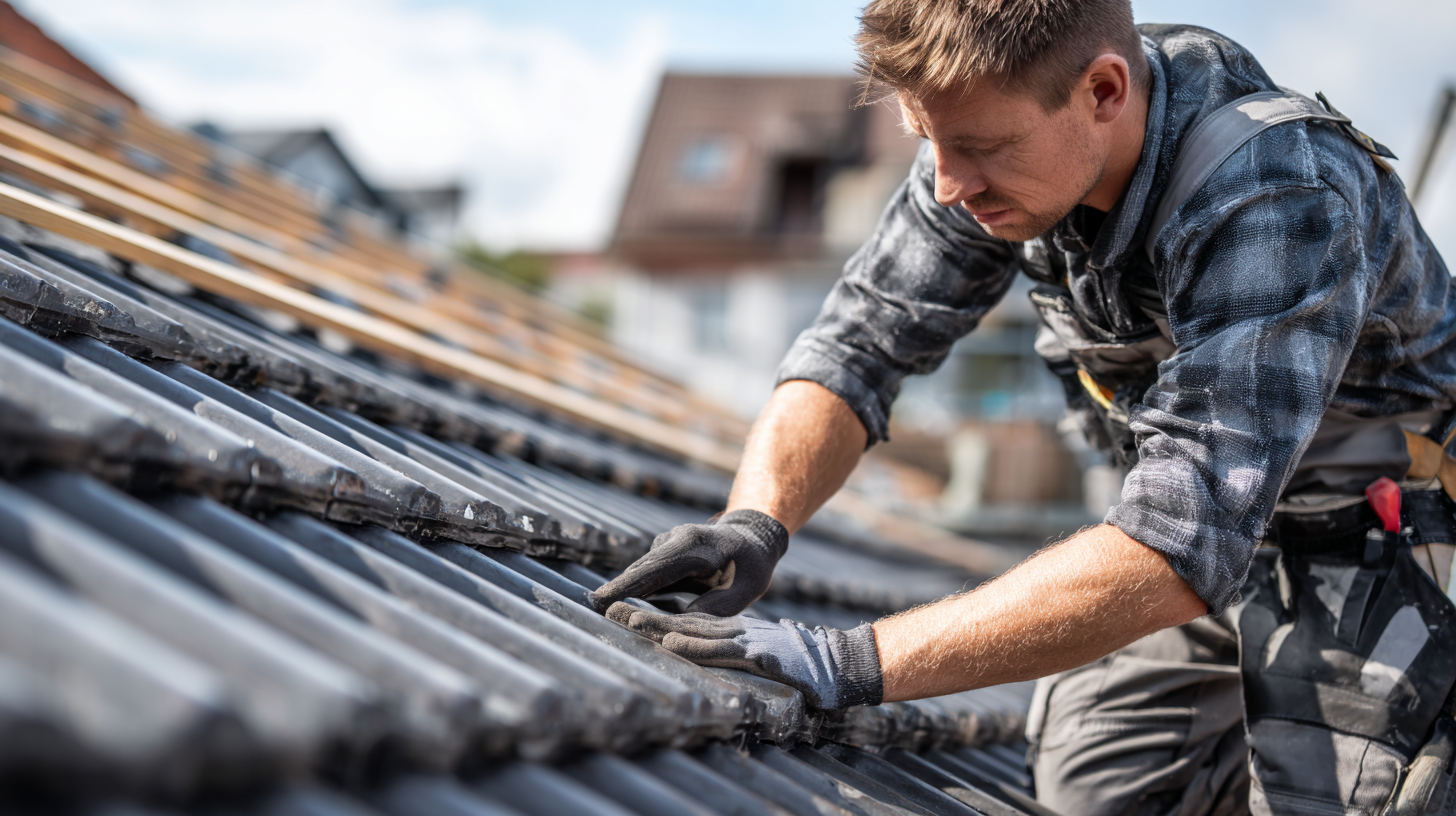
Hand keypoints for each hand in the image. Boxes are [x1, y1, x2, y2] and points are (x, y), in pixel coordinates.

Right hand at [591, 509, 787, 615]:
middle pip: (641, 570)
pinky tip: (635, 609)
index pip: (655, 568)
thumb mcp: (746, 589)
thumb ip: (717, 607)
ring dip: (628, 594)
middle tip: (596, 612)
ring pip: (641, 573)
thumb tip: (681, 624)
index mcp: (694, 545)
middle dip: (618, 592)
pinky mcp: (662, 553)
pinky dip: (640, 592)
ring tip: (611, 614)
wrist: (751, 537)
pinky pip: (647, 576)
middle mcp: (674, 539)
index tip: (601, 599)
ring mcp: (665, 544)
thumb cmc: (751, 565)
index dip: (627, 585)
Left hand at [606, 602, 882, 709]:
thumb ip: (737, 652)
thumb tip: (708, 651)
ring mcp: (746, 641)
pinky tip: (670, 642)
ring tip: (627, 620)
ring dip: (658, 626)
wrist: (840, 662)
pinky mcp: (758, 654)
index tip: (624, 614)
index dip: (654, 618)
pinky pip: (720, 650)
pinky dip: (694, 645)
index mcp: (735, 632)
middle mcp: (736, 631)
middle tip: (610, 610)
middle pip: (682, 621)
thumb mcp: (763, 654)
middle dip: (644, 617)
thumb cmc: (804, 664)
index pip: (686, 623)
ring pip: (694, 631)